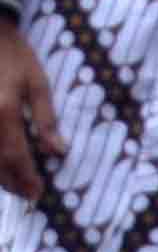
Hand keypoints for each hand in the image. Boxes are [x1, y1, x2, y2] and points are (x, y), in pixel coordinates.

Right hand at [0, 28, 53, 204]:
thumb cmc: (14, 56)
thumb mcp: (37, 82)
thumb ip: (46, 119)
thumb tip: (57, 151)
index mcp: (4, 111)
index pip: (15, 156)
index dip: (26, 178)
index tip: (37, 194)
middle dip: (10, 182)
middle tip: (26, 194)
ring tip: (12, 184)